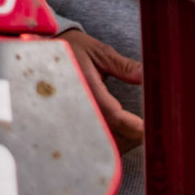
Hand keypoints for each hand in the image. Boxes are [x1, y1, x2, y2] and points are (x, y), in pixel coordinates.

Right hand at [65, 29, 143, 152]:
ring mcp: (70, 119)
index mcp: (84, 89)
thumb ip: (123, 66)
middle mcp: (76, 108)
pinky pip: (92, 143)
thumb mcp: (99, 52)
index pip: (113, 116)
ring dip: (123, 141)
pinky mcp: (69, 125)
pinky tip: (121, 133)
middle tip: (150, 128)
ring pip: (102, 144)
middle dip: (133, 136)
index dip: (134, 125)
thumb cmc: (74, 50)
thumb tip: (145, 75)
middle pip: (110, 136)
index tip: (150, 126)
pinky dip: (110, 143)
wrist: (44, 52)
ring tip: (137, 130)